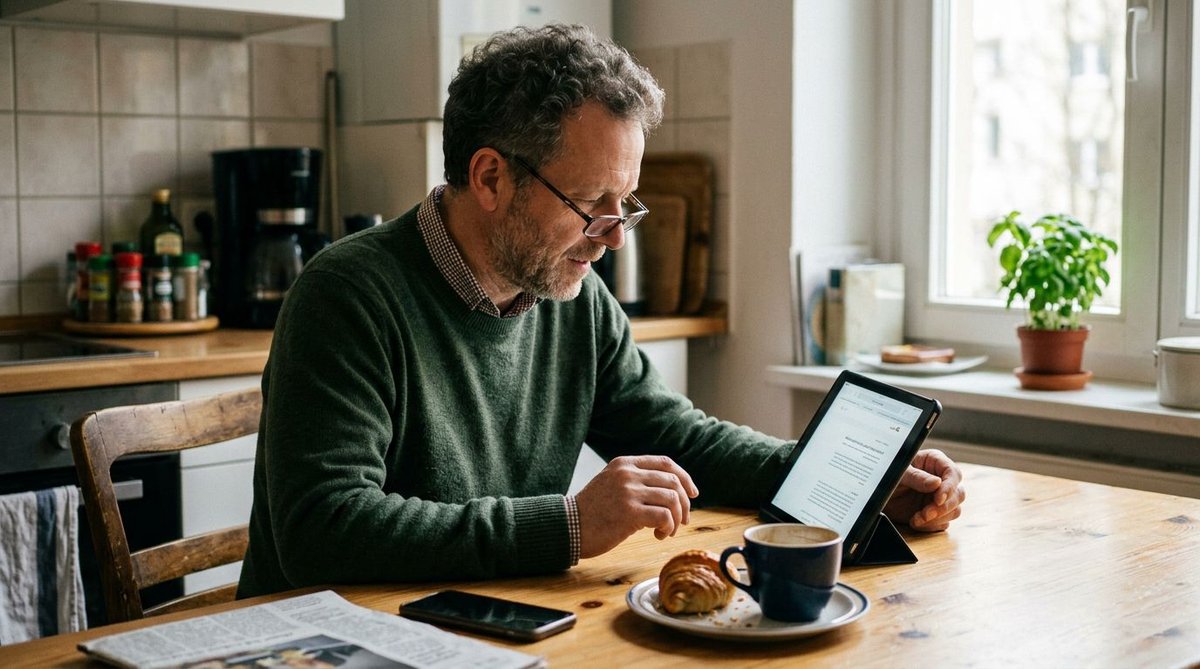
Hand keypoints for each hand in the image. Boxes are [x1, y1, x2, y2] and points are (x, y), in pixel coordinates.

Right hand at [574, 455, 698, 558]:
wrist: (568, 526)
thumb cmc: (593, 511)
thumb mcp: (612, 483)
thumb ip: (636, 481)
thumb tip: (673, 491)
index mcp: (625, 463)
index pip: (666, 463)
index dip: (685, 478)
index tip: (693, 493)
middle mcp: (627, 474)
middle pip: (673, 481)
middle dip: (685, 503)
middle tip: (683, 520)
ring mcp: (628, 492)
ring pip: (672, 499)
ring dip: (676, 519)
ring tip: (667, 530)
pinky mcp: (629, 512)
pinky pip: (664, 517)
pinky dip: (668, 527)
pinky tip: (658, 535)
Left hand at [883, 449, 964, 531]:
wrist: (875, 495)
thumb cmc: (886, 475)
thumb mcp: (898, 474)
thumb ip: (916, 477)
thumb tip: (937, 483)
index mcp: (935, 462)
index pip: (953, 473)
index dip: (949, 487)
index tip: (938, 499)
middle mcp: (942, 480)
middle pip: (958, 494)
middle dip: (943, 507)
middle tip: (926, 514)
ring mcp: (940, 498)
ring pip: (954, 510)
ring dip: (938, 518)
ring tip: (917, 519)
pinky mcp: (936, 513)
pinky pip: (943, 523)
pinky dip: (932, 526)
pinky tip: (916, 522)